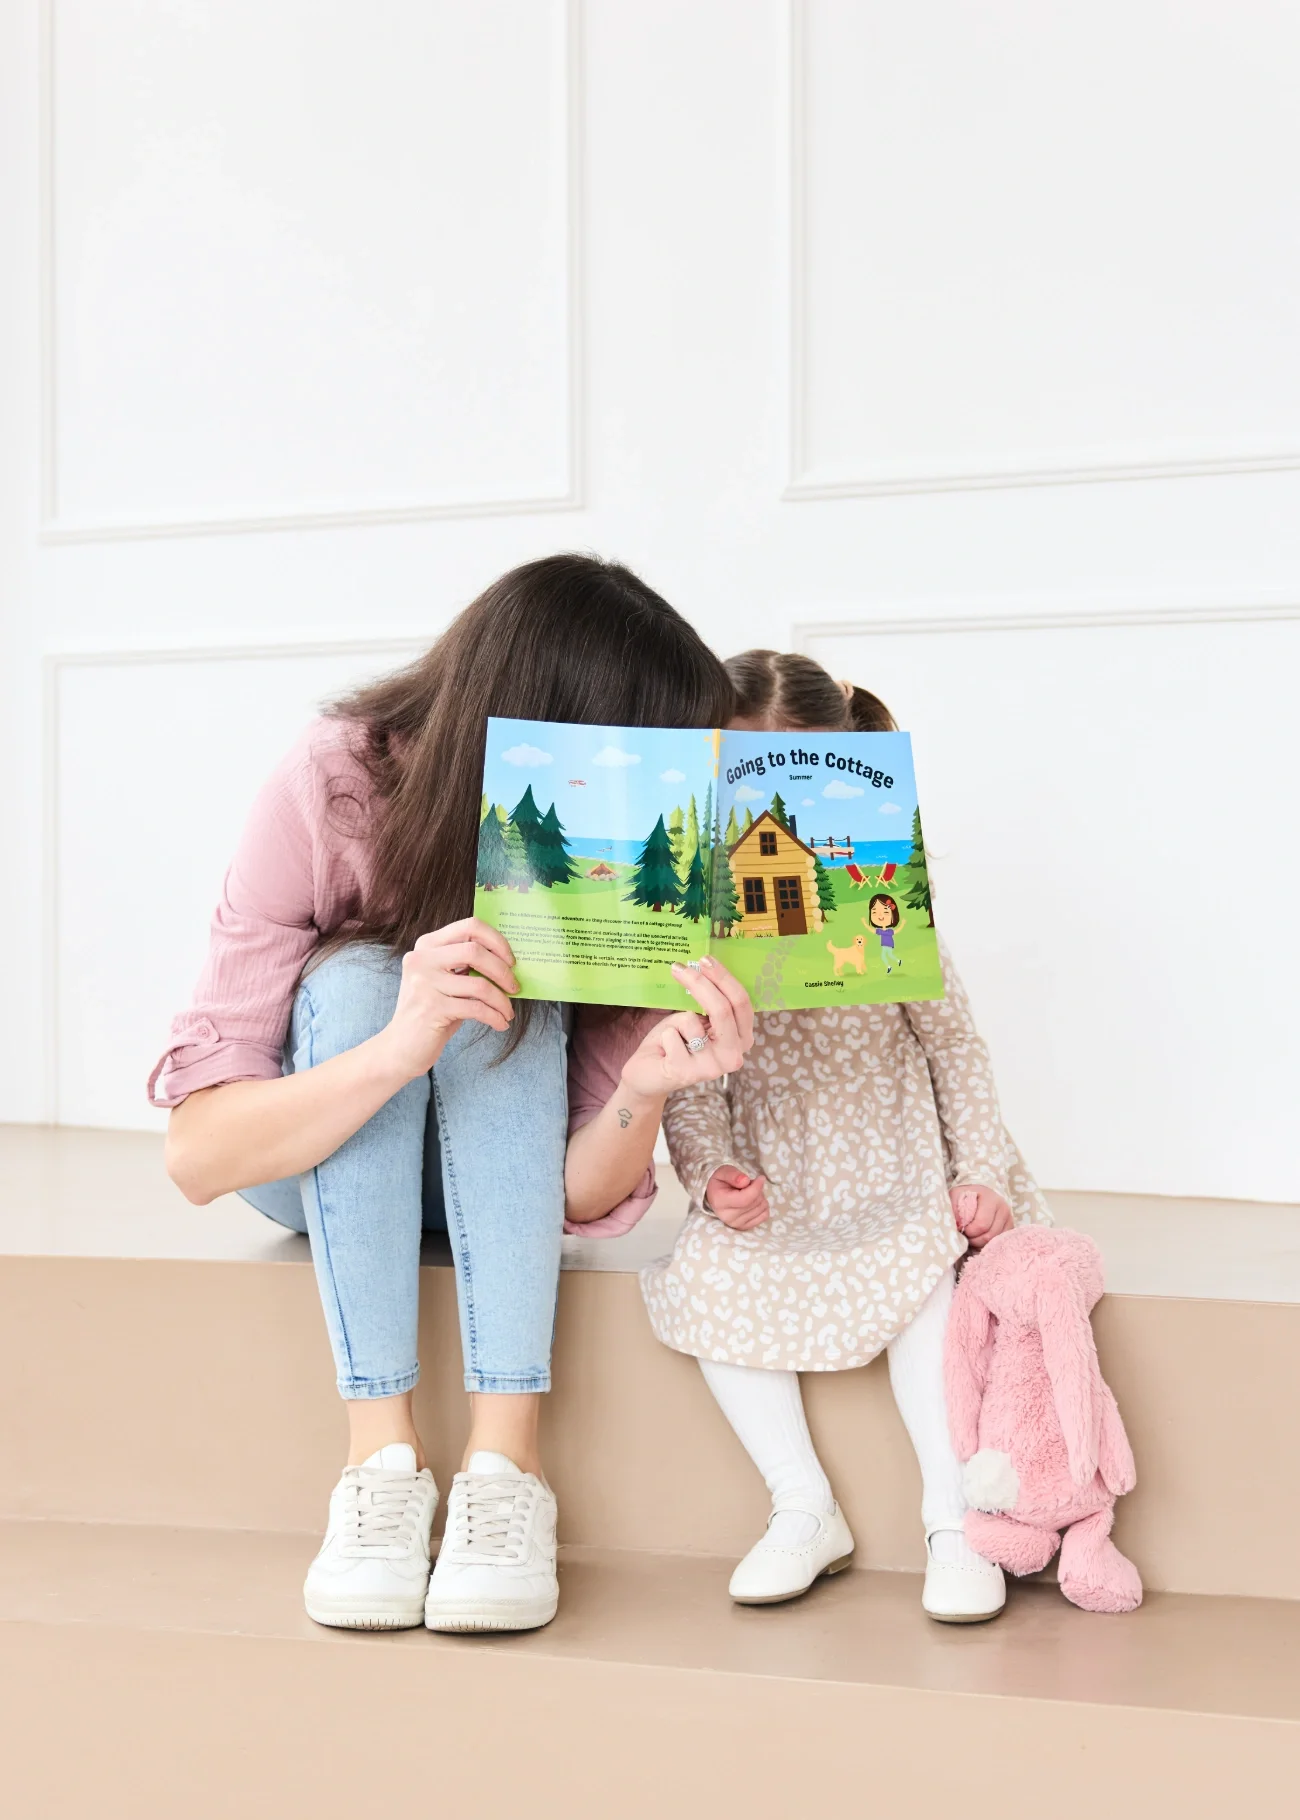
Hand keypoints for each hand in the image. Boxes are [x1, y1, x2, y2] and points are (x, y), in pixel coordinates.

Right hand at [377, 918, 518, 1083]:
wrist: (400, 1047)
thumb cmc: (431, 1011)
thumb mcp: (444, 980)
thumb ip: (465, 964)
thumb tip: (507, 961)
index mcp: (427, 945)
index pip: (470, 927)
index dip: (497, 941)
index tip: (510, 960)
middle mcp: (422, 959)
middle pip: (476, 951)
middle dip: (503, 971)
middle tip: (514, 987)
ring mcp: (425, 983)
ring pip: (480, 985)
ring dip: (502, 1000)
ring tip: (508, 1012)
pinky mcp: (432, 1008)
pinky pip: (477, 1009)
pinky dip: (495, 1017)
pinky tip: (500, 1024)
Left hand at [618, 957, 754, 1103]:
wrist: (650, 1072)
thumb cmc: (677, 1040)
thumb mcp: (699, 1018)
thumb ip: (711, 1001)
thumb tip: (705, 964)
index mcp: (742, 1039)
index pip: (741, 1003)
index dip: (723, 978)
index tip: (704, 960)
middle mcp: (733, 1056)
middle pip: (722, 1009)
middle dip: (700, 983)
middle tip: (679, 967)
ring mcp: (712, 1067)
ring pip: (693, 1021)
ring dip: (677, 1020)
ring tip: (675, 1035)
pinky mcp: (687, 1073)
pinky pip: (673, 1035)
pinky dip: (665, 1036)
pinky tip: (665, 1050)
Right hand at [704, 1164, 769, 1229]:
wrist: (716, 1195)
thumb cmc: (721, 1182)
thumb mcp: (723, 1172)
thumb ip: (733, 1174)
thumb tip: (745, 1181)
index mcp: (720, 1202)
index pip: (745, 1199)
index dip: (756, 1187)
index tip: (761, 1178)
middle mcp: (728, 1216)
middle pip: (754, 1203)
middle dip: (757, 1190)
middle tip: (749, 1184)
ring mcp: (737, 1224)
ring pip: (761, 1208)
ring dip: (760, 1197)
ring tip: (749, 1192)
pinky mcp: (744, 1227)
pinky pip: (764, 1216)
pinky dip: (763, 1206)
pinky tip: (754, 1201)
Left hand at [951, 1185, 1012, 1248]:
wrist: (979, 1193)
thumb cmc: (966, 1196)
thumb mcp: (956, 1196)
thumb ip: (953, 1207)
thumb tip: (958, 1225)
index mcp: (991, 1200)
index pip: (981, 1225)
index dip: (969, 1231)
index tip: (962, 1228)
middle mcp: (1004, 1209)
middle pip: (989, 1236)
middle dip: (974, 1240)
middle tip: (965, 1235)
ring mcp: (1009, 1220)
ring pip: (994, 1242)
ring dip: (980, 1244)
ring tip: (971, 1237)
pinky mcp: (1010, 1228)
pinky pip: (999, 1243)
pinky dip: (987, 1245)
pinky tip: (979, 1239)